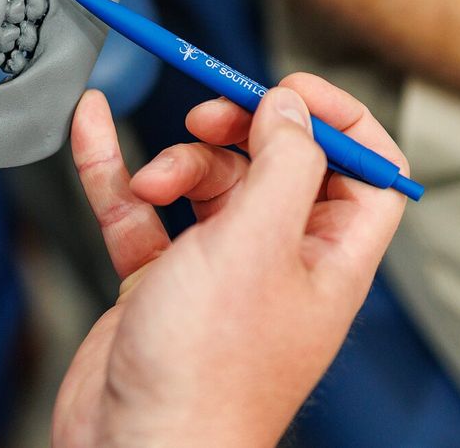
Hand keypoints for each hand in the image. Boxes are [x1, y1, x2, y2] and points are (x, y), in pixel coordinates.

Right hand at [53, 74, 406, 447]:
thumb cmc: (206, 373)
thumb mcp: (257, 244)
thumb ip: (285, 163)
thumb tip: (294, 107)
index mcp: (330, 257)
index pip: (367, 170)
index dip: (338, 118)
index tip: (288, 86)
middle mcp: (279, 261)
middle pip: (274, 164)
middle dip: (238, 129)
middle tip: (208, 114)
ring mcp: (217, 273)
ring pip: (204, 183)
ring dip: (173, 162)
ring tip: (149, 182)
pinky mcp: (159, 285)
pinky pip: (141, 212)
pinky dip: (116, 170)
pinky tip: (92, 130)